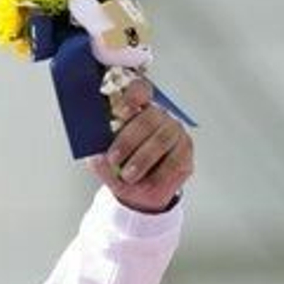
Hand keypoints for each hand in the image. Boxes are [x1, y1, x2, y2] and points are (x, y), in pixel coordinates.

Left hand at [91, 78, 193, 212]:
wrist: (136, 192)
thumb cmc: (118, 169)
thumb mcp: (101, 162)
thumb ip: (98, 155)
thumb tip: (98, 156)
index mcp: (135, 111)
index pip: (140, 91)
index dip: (134, 94)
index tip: (121, 108)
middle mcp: (157, 116)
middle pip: (148, 118)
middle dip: (128, 140)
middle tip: (114, 158)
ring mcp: (174, 131)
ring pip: (161, 140)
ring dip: (142, 160)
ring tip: (128, 176)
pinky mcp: (185, 150)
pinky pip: (174, 160)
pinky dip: (158, 175)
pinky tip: (147, 182)